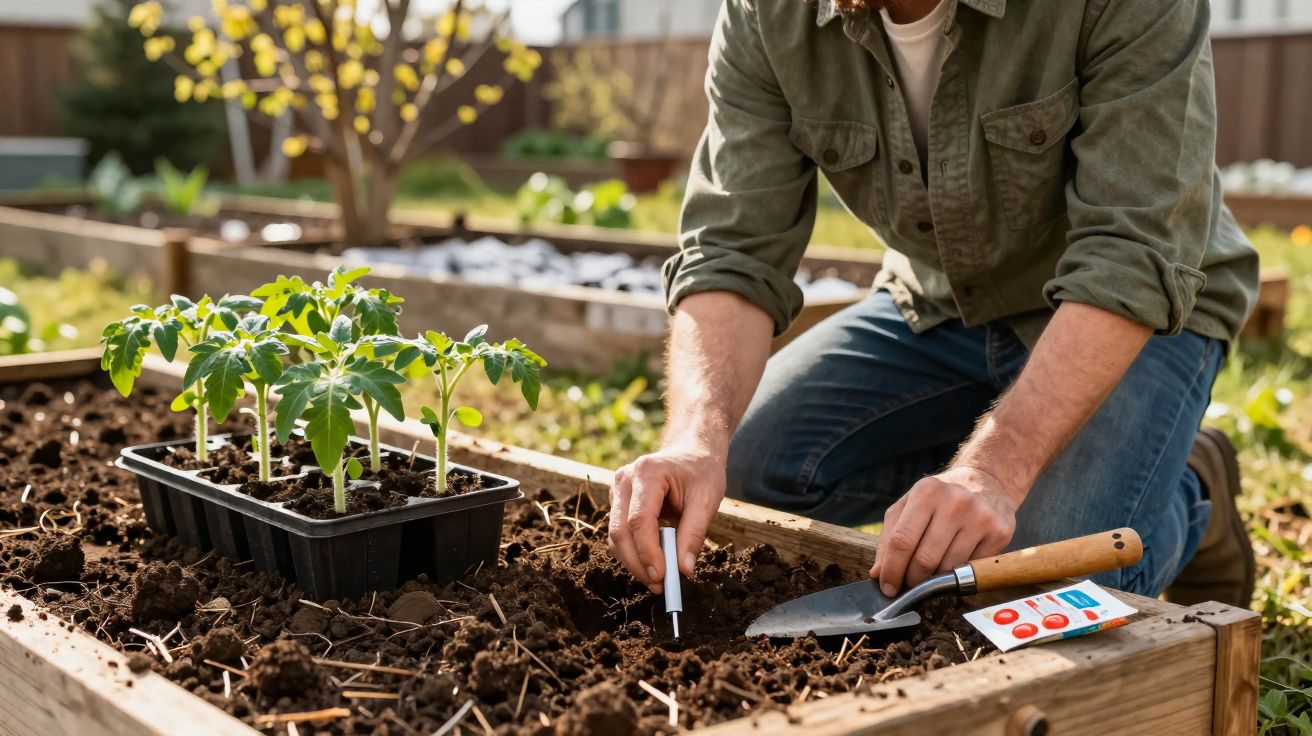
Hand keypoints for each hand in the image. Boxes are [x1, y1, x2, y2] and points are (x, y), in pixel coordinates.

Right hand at [608, 442, 725, 591]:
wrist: (692, 451)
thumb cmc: (702, 472)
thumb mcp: (707, 500)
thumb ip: (694, 534)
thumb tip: (684, 570)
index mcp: (647, 472)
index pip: (639, 520)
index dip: (648, 552)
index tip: (662, 577)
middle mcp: (625, 479)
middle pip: (620, 531)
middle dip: (638, 563)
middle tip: (660, 586)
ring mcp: (617, 489)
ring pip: (615, 536)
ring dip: (633, 562)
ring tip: (659, 580)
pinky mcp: (617, 501)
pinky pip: (619, 533)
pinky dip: (633, 553)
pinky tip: (652, 564)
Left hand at [869, 466, 1021, 596]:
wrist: (988, 480)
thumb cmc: (941, 498)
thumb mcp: (910, 505)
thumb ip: (890, 537)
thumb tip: (878, 574)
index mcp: (927, 492)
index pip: (902, 541)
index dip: (892, 570)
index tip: (887, 588)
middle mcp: (955, 502)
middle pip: (924, 560)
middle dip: (912, 579)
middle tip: (909, 582)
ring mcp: (980, 518)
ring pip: (948, 569)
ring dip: (935, 578)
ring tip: (933, 569)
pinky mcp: (999, 533)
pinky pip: (972, 569)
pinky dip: (959, 573)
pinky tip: (956, 560)